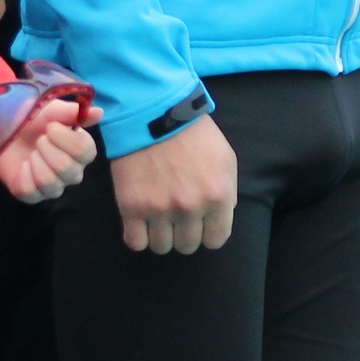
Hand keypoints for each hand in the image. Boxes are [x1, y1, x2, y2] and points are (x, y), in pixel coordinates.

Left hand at [0, 90, 99, 203]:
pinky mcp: (34, 196)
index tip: (50, 127)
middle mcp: (73, 172)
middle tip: (39, 139)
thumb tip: (99, 112)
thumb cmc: (34, 119)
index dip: (65, 138)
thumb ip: (74, 112)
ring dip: (36, 161)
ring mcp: (54, 186)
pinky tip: (23, 165)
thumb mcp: (53, 110)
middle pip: (67, 168)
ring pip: (50, 182)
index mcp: (82, 151)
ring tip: (31, 152)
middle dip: (47, 148)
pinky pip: (31, 191)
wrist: (6, 129)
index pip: (85, 151)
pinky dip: (24, 175)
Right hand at [111, 113, 237, 254]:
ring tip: (158, 216)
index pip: (216, 240)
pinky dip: (138, 236)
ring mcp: (159, 209)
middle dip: (185, 232)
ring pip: (162, 247)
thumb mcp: (226, 160)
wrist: (153, 113)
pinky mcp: (131, 207)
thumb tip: (221, 216)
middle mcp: (190, 208)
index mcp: (217, 197)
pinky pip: (135, 242)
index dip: (208, 232)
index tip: (200, 223)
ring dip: (161, 234)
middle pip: (188, 246)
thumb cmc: (193, 134)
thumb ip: (228, 193)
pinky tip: (140, 221)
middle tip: (177, 214)